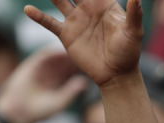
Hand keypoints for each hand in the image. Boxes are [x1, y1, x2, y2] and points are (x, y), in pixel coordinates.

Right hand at [0, 48, 87, 122]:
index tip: (92, 65)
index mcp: (60, 85)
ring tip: (76, 49)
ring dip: (65, 53)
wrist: (18, 111)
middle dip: (75, 59)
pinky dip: (52, 52)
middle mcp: (52, 76)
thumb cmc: (40, 112)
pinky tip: (61, 51)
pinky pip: (43, 55)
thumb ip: (71, 91)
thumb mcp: (59, 102)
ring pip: (57, 58)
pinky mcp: (32, 65)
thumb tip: (85, 82)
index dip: (81, 68)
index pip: (72, 73)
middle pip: (66, 64)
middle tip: (87, 53)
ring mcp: (42, 69)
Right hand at [24, 0, 143, 86]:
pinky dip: (38, 16)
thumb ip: (134, 13)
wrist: (116, 74)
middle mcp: (87, 8)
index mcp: (104, 3)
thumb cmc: (129, 52)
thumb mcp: (134, 32)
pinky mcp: (66, 34)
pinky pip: (49, 22)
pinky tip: (28, 9)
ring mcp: (75, 20)